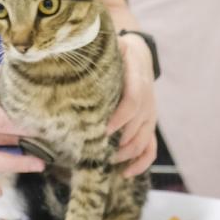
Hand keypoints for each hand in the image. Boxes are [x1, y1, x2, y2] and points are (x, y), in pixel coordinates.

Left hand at [107, 34, 158, 177]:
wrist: (140, 54)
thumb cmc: (118, 51)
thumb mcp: (110, 45)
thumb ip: (94, 50)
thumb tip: (67, 48)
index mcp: (138, 75)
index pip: (134, 99)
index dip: (121, 117)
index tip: (103, 129)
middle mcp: (148, 97)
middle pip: (138, 124)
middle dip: (119, 141)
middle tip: (96, 151)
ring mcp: (151, 113)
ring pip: (144, 139)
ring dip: (126, 154)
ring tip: (105, 161)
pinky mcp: (150, 124)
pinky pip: (151, 148)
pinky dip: (141, 163)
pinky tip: (125, 173)